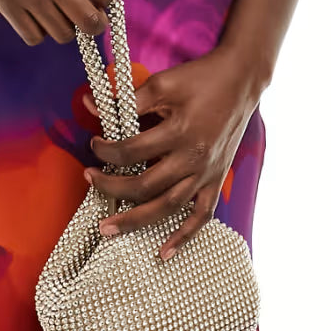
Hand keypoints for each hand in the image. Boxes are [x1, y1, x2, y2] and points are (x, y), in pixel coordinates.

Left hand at [81, 48, 259, 261]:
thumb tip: (91, 105)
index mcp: (180, 132)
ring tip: (108, 229)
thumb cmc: (201, 78)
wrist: (241, 80)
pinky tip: (163, 252)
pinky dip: (183, 237)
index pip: (131, 152)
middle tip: (89, 181)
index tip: (94, 144)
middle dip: (111, 187)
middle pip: (145, 186)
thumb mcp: (163, 83)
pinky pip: (201, 216)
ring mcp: (206, 173)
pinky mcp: (216, 180)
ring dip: (135, 221)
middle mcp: (194, 159)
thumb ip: (127, 100)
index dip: (106, 151)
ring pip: (168, 207)